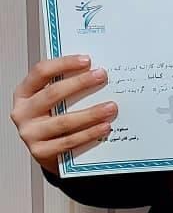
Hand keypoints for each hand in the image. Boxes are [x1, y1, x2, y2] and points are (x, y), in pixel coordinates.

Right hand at [10, 55, 117, 174]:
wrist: (46, 151)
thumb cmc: (51, 117)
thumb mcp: (52, 100)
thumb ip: (65, 85)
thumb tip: (94, 71)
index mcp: (24, 93)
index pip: (41, 72)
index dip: (63, 64)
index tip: (86, 60)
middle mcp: (23, 112)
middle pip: (53, 93)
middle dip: (80, 83)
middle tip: (102, 77)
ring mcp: (30, 133)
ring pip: (63, 121)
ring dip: (91, 113)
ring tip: (111, 107)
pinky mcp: (40, 152)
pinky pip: (68, 142)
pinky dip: (89, 134)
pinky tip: (104, 127)